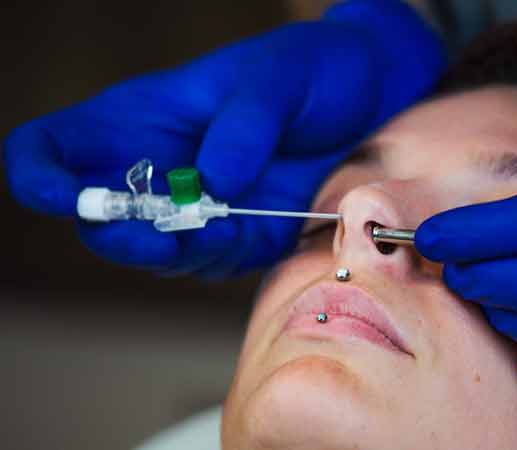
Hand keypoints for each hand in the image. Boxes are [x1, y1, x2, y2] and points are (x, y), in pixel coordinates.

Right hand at [4, 0, 445, 278]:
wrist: (369, 94)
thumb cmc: (312, 68)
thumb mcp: (278, 79)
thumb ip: (244, 124)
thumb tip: (212, 180)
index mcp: (141, 117)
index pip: (54, 150)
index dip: (41, 178)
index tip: (63, 198)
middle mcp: (159, 166)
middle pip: (102, 218)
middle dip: (123, 235)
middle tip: (164, 235)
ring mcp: (199, 205)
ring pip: (157, 251)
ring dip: (179, 253)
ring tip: (224, 228)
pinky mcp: (242, 232)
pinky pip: (213, 261)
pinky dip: (221, 257)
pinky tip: (246, 233)